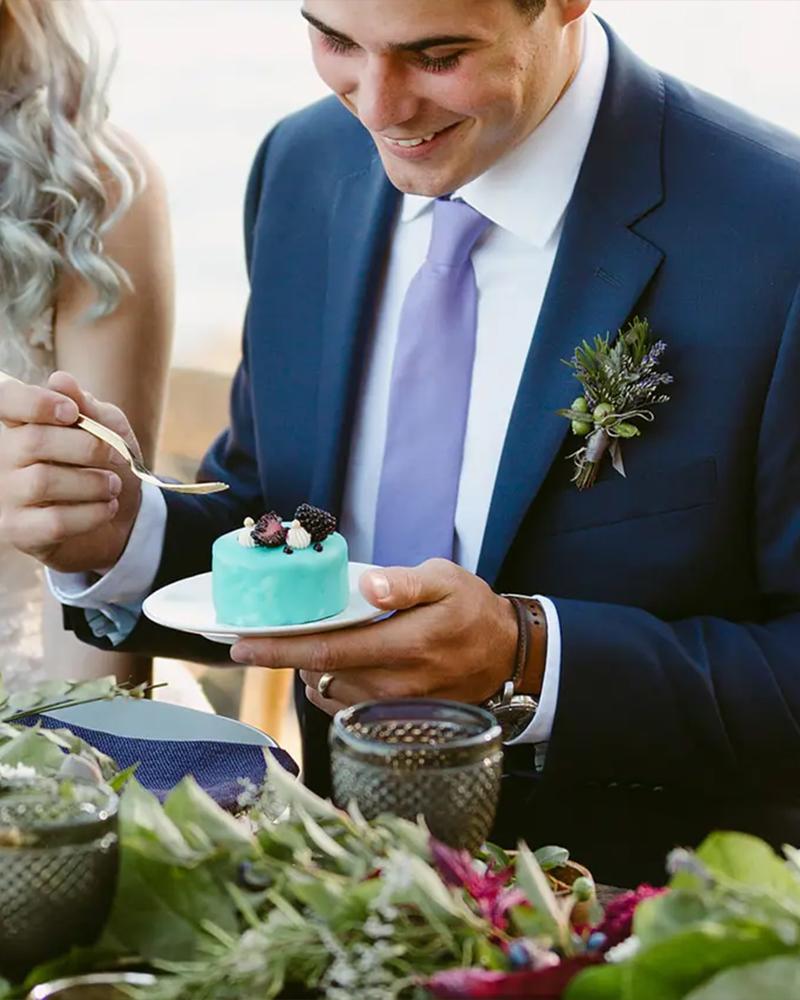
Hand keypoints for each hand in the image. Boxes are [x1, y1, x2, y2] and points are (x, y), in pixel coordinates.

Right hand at [0, 371, 141, 572]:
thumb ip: (88, 406)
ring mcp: (4, 496)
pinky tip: (107, 508)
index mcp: (20, 425)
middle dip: (86, 447)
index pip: (5, 400)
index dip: (35, 402)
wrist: (121, 520)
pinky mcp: (18, 532)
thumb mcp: (109, 429)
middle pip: (33, 441)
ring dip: (92, 483)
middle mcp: (1, 457)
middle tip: (115, 457)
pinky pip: (53, 521)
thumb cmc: (107, 466)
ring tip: (112, 486)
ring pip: (42, 482)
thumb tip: (61, 380)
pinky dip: (91, 513)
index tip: (72, 413)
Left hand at [230, 558, 520, 715]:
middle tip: (259, 636)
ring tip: (305, 643)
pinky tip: (330, 664)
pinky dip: (326, 685)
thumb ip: (404, 583)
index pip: (327, 651)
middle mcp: (394, 684)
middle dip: (283, 657)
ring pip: (327, 693)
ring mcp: (394, 706)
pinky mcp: (394, 718)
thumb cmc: (471, 610)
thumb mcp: (446, 580)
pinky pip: (343, 706)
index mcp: (404, 645)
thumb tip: (367, 586)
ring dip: (306, 670)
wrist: (505, 656)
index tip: (240, 644)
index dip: (279, 649)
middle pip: (319, 675)